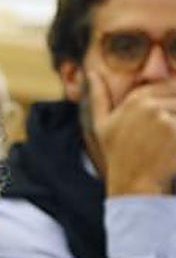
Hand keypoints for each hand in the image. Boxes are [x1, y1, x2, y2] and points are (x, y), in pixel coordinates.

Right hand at [89, 72, 175, 195]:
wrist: (132, 184)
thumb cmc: (119, 155)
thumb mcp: (102, 125)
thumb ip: (99, 97)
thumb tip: (91, 73)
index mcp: (135, 99)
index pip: (171, 85)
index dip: (172, 102)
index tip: (164, 123)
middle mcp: (148, 104)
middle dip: (174, 113)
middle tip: (167, 132)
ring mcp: (162, 117)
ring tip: (168, 139)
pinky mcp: (173, 130)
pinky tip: (172, 147)